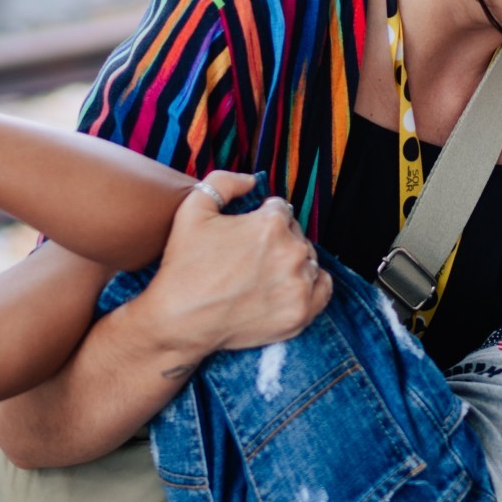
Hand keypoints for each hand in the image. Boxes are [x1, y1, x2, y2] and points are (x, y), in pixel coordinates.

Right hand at [135, 170, 331, 357]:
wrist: (180, 320)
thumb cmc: (184, 265)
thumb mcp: (193, 208)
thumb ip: (224, 182)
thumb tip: (251, 181)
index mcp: (272, 224)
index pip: (280, 210)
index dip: (261, 218)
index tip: (246, 234)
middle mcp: (293, 252)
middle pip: (296, 235)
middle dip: (277, 240)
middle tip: (250, 257)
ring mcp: (299, 285)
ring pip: (308, 261)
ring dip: (292, 263)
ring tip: (264, 274)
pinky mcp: (300, 313)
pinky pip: (322, 289)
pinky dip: (311, 285)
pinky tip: (290, 285)